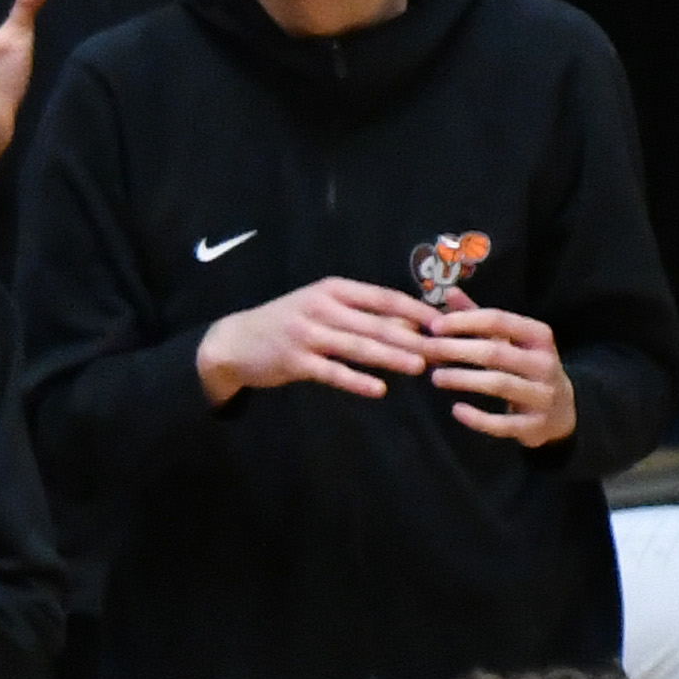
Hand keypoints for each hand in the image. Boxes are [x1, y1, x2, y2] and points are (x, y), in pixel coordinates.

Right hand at [195, 275, 437, 404]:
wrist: (235, 341)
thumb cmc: (286, 323)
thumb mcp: (320, 306)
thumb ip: (357, 312)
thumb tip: (406, 324)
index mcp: (333, 290)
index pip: (383, 297)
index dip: (415, 310)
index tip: (444, 322)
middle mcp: (322, 308)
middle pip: (376, 323)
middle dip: (412, 337)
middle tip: (442, 350)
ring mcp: (308, 334)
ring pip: (359, 346)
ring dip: (391, 356)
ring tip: (419, 366)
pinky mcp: (295, 361)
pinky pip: (332, 372)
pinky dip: (356, 380)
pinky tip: (378, 389)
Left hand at [425, 291, 577, 445]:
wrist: (561, 411)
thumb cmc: (526, 368)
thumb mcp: (512, 341)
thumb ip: (481, 319)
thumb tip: (450, 292)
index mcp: (539, 336)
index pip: (499, 320)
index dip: (464, 322)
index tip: (434, 326)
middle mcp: (545, 363)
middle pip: (496, 352)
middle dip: (457, 350)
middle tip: (426, 350)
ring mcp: (543, 395)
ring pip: (499, 384)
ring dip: (463, 380)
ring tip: (435, 377)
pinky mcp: (535, 425)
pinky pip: (503, 423)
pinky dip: (478, 418)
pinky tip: (456, 410)